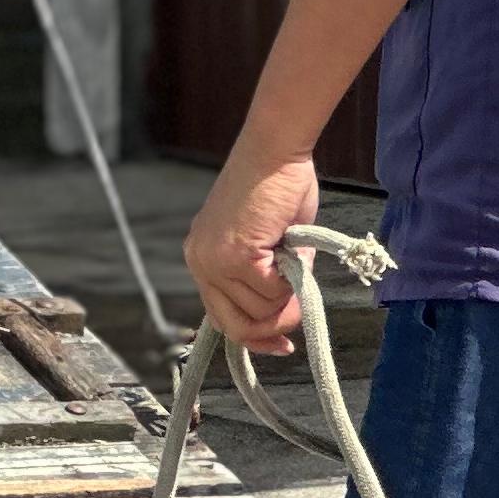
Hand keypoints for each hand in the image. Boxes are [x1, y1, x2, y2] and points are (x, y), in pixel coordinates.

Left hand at [185, 136, 320, 354]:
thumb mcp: (267, 247)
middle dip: (275, 325)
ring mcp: (214, 261)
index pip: (222, 319)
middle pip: (238, 327)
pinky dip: (291, 277)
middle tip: (299, 302)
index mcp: (203, 260)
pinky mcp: (235, 255)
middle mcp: (200, 263)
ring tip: (290, 252)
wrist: (275, 152)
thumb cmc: (277, 190)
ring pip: (262, 311)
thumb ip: (267, 282)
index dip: (255, 338)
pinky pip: (273, 293)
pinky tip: (288, 247)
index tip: (283, 344)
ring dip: (288, 291)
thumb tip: (286, 316)